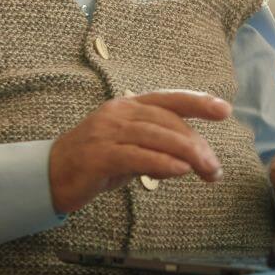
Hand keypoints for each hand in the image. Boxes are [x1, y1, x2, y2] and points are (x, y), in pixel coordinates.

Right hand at [49, 90, 229, 213]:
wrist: (51, 174)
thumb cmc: (96, 161)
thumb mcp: (131, 149)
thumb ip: (158, 148)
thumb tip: (189, 160)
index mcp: (128, 106)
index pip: (169, 99)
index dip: (198, 102)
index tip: (224, 109)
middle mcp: (119, 113)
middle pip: (169, 122)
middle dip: (198, 145)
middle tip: (215, 168)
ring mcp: (107, 133)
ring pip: (157, 137)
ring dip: (188, 155)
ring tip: (207, 171)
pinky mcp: (99, 156)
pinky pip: (138, 156)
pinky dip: (162, 163)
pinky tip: (180, 171)